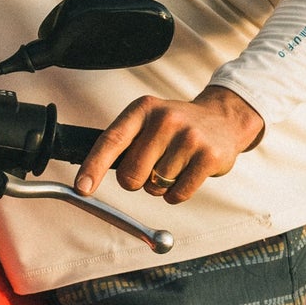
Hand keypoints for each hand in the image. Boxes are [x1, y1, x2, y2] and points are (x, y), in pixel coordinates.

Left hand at [75, 85, 263, 205]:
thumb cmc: (176, 127)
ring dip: (159, 186)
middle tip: (150, 168)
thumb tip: (87, 179)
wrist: (223, 119)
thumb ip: (123, 144)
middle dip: (136, 181)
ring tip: (174, 164)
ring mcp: (189, 137)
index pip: (111, 141)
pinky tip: (186, 174)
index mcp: (143, 109)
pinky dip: (175, 194)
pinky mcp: (208, 156)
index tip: (81, 189)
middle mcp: (165, 119)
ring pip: (155, 187)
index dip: (94, 167)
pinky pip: (177, 195)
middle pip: (131, 174)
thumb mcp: (148, 121)